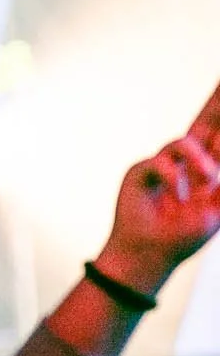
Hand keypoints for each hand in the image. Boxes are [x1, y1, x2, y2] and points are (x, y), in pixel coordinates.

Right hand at [99, 83, 219, 296]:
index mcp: (211, 170)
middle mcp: (190, 163)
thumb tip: (219, 165)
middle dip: (217, 101)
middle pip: (207, 123)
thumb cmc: (185, 235)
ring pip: (184, 141)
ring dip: (200, 161)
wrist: (151, 253)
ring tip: (209, 181)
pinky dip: (175, 179)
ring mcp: (166, 164)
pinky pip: (163, 162)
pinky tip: (178, 197)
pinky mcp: (143, 170)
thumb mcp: (219, 209)